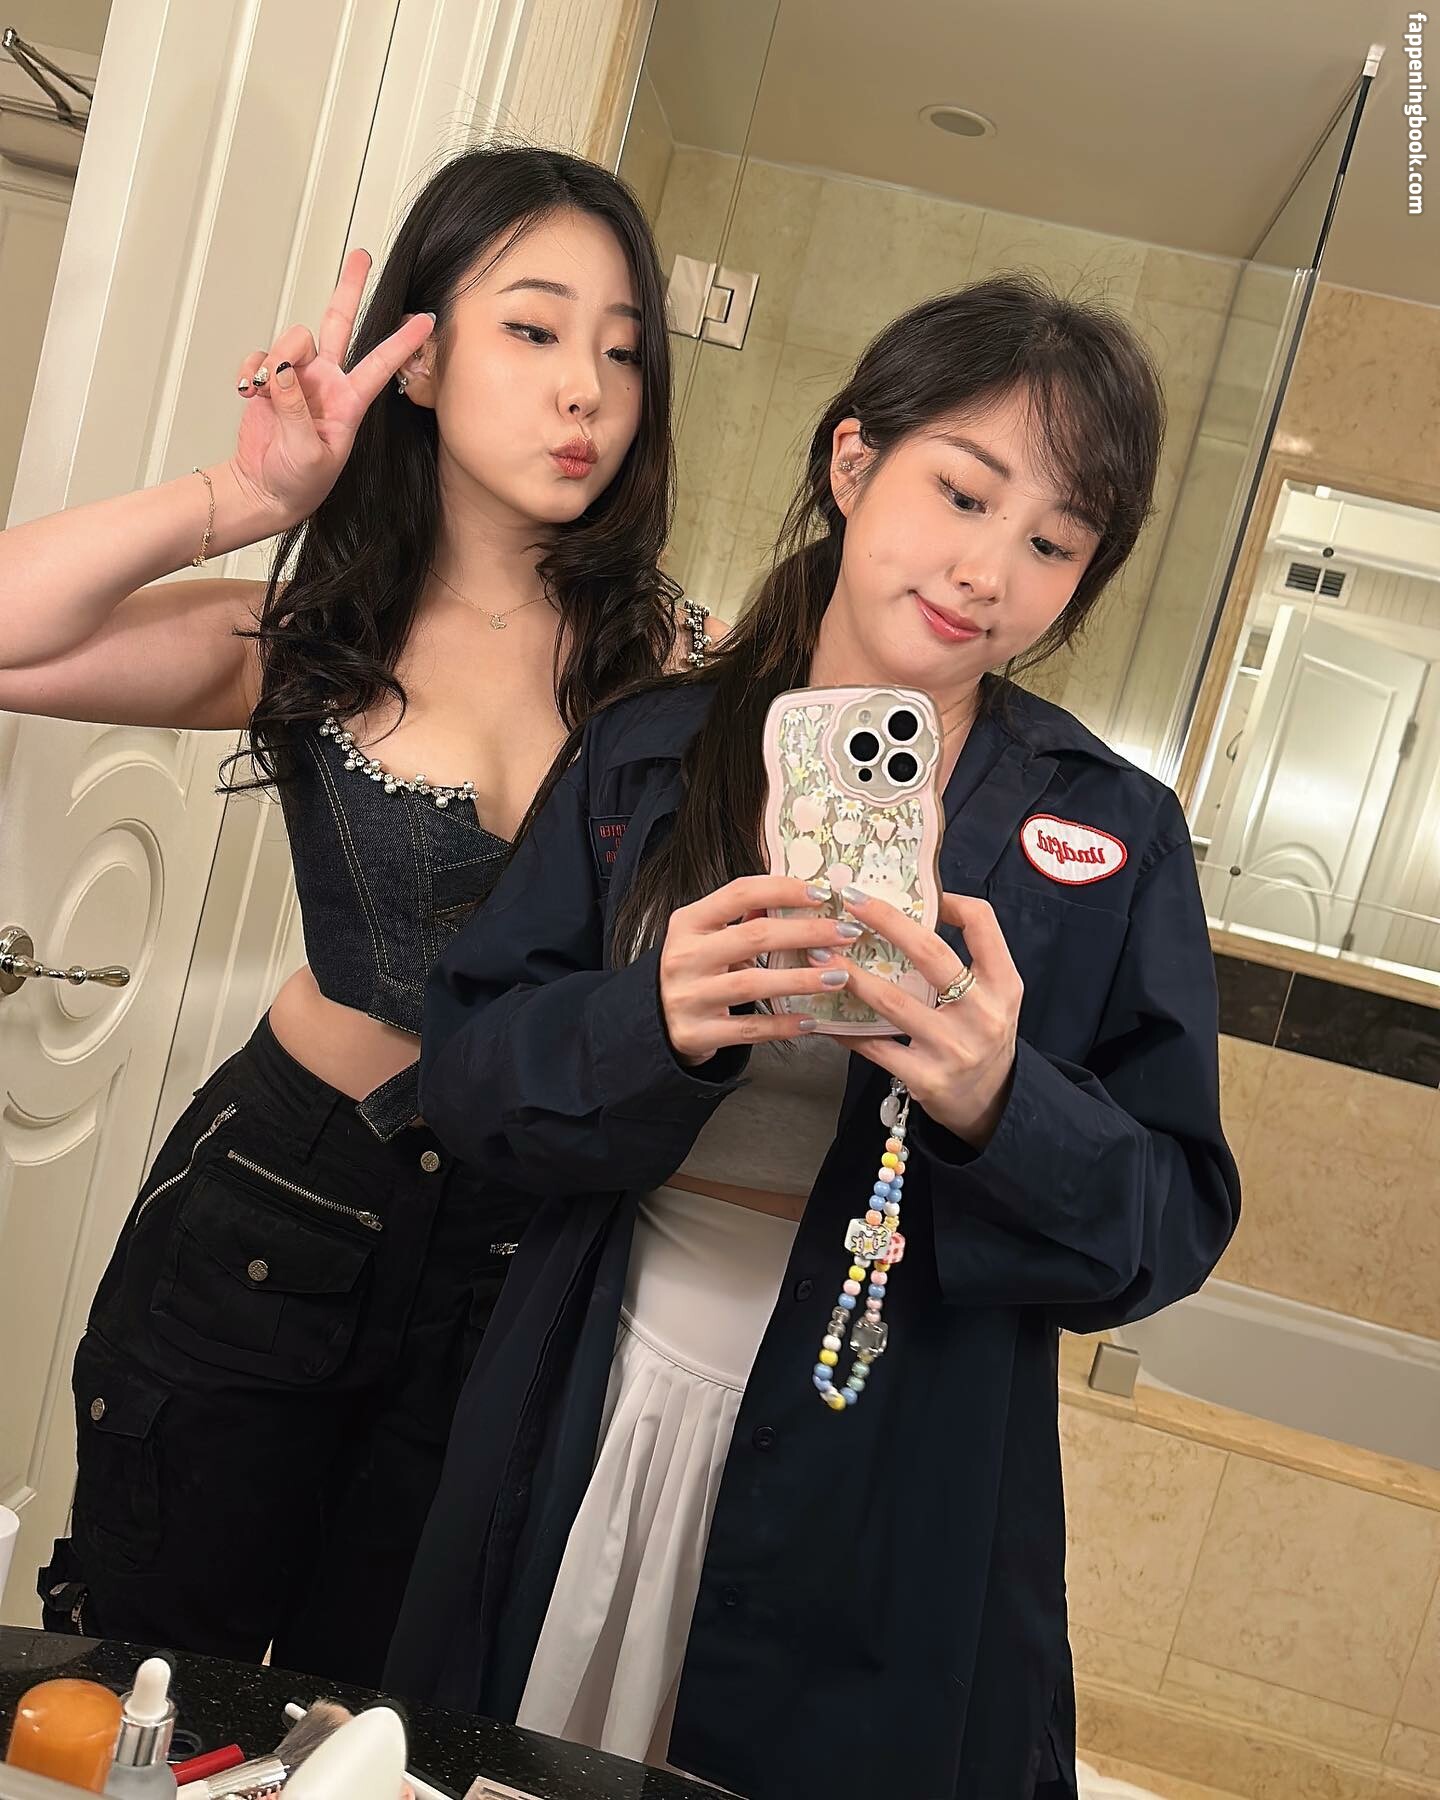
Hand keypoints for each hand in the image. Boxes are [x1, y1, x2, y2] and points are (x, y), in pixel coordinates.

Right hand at [227, 247, 432, 527]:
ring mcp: (298, 379)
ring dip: (276, 357)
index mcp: (349, 402)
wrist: (265, 490)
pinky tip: (249, 391)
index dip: (403, 342)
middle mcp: (327, 383)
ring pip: (292, 339)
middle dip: (349, 288)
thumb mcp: (307, 453)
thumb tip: (283, 369)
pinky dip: (251, 368)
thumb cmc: (298, 482)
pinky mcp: (270, 381)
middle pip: (339, 324)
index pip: (381, 364)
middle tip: (363, 257)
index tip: (427, 319)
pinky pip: (260, 357)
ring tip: (265, 390)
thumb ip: (294, 409)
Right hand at [658, 875, 867, 1065]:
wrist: (653, 1021)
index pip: (739, 893)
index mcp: (688, 922)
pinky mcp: (696, 1033)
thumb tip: (801, 896)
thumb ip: (743, 919)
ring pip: (752, 984)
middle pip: (753, 936)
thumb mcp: (707, 937)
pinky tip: (810, 1021)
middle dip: (806, 933)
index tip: (821, 894)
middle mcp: (685, 956)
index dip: (783, 890)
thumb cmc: (693, 971)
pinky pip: (748, 1029)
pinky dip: (782, 1025)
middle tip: (846, 934)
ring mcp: (688, 996)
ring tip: (839, 976)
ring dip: (802, 979)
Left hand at [814, 889, 1021, 1147]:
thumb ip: (966, 958)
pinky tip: (822, 1012)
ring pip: (893, 1001)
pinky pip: (874, 1047)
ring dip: (851, 975)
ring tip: (818, 955)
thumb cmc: (982, 1034)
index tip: (918, 890)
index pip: (982, 923)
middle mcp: (982, 1013)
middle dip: (886, 920)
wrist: (991, 1102)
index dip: (949, 899)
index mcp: (1003, 984)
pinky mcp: (925, 1078)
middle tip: (851, 900)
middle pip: (930, 953)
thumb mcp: (994, 995)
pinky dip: (844, 1028)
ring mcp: (953, 1048)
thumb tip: (919, 906)